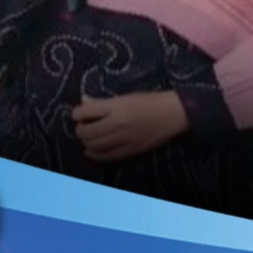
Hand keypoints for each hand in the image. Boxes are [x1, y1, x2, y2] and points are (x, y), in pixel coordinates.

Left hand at [72, 92, 188, 161]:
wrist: (175, 114)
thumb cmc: (152, 100)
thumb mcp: (127, 96)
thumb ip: (103, 101)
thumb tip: (84, 102)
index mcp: (116, 107)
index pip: (84, 112)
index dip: (77, 113)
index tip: (79, 113)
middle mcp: (116, 124)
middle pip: (86, 131)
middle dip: (80, 129)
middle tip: (84, 125)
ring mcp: (122, 140)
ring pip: (92, 146)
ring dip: (86, 141)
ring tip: (90, 137)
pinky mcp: (129, 151)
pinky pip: (105, 157)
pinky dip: (94, 154)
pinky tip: (92, 151)